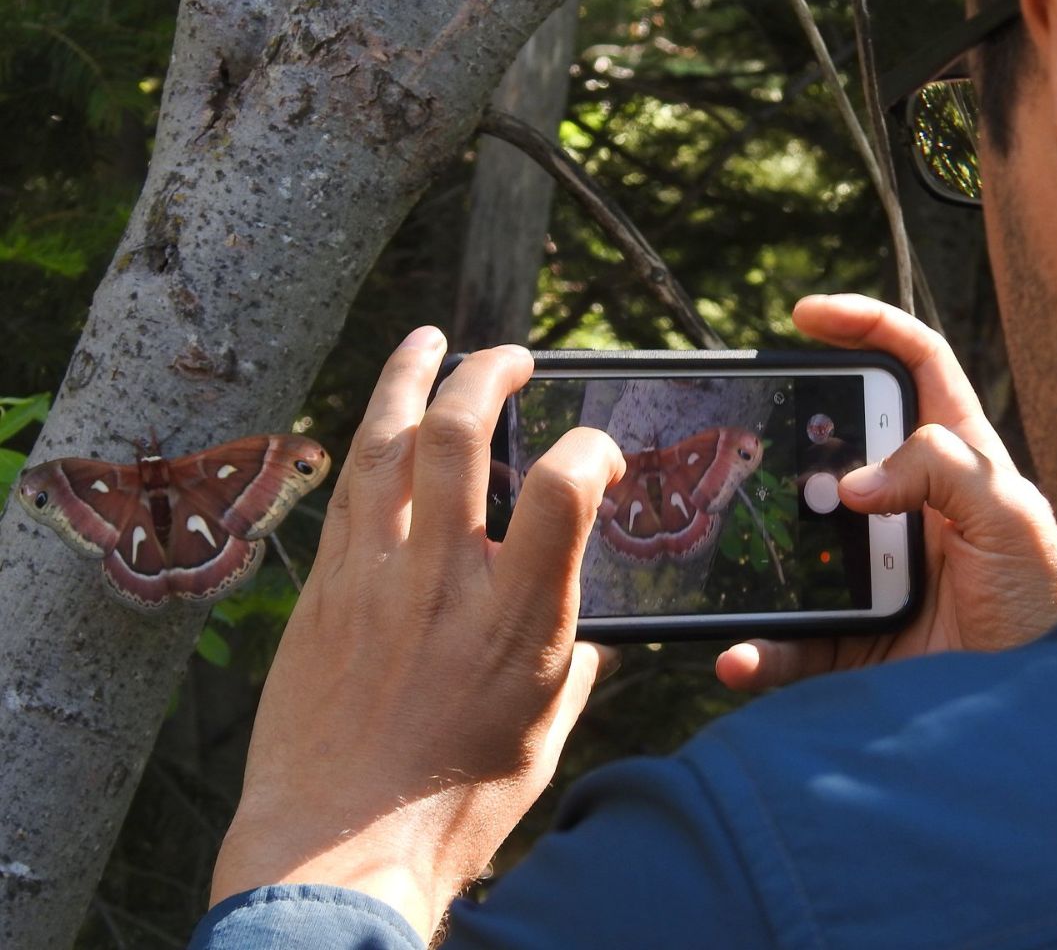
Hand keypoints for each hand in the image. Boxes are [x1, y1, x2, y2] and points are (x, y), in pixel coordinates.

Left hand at [209, 328, 623, 940]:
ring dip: (412, 377)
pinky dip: (371, 438)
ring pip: (385, 442)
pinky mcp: (325, 587)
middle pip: (459, 435)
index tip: (598, 454)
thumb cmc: (451, 804)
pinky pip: (347, 487)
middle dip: (488, 373)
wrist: (333, 849)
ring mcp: (373, 576)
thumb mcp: (542, 734)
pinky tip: (382, 419)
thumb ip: (570, 662)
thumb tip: (585, 630)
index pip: (562, 489)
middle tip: (511, 356)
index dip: (591, 448)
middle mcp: (442, 581)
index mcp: (516, 622)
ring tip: (431, 340)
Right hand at [717, 294, 1056, 691]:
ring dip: (751, 550)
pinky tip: (740, 655)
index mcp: (949, 458)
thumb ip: (946, 470)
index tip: (805, 316)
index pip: (913, 363)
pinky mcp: (843, 625)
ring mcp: (863, 562)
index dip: (865, 325)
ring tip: (719, 553)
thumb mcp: (1012, 519)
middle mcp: (898, 501)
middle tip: (744, 440)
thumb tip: (851, 482)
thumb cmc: (1037, 604)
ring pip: (789, 540)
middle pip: (829, 444)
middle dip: (785, 436)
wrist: (1017, 703)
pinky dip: (758, 648)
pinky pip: (787, 634)